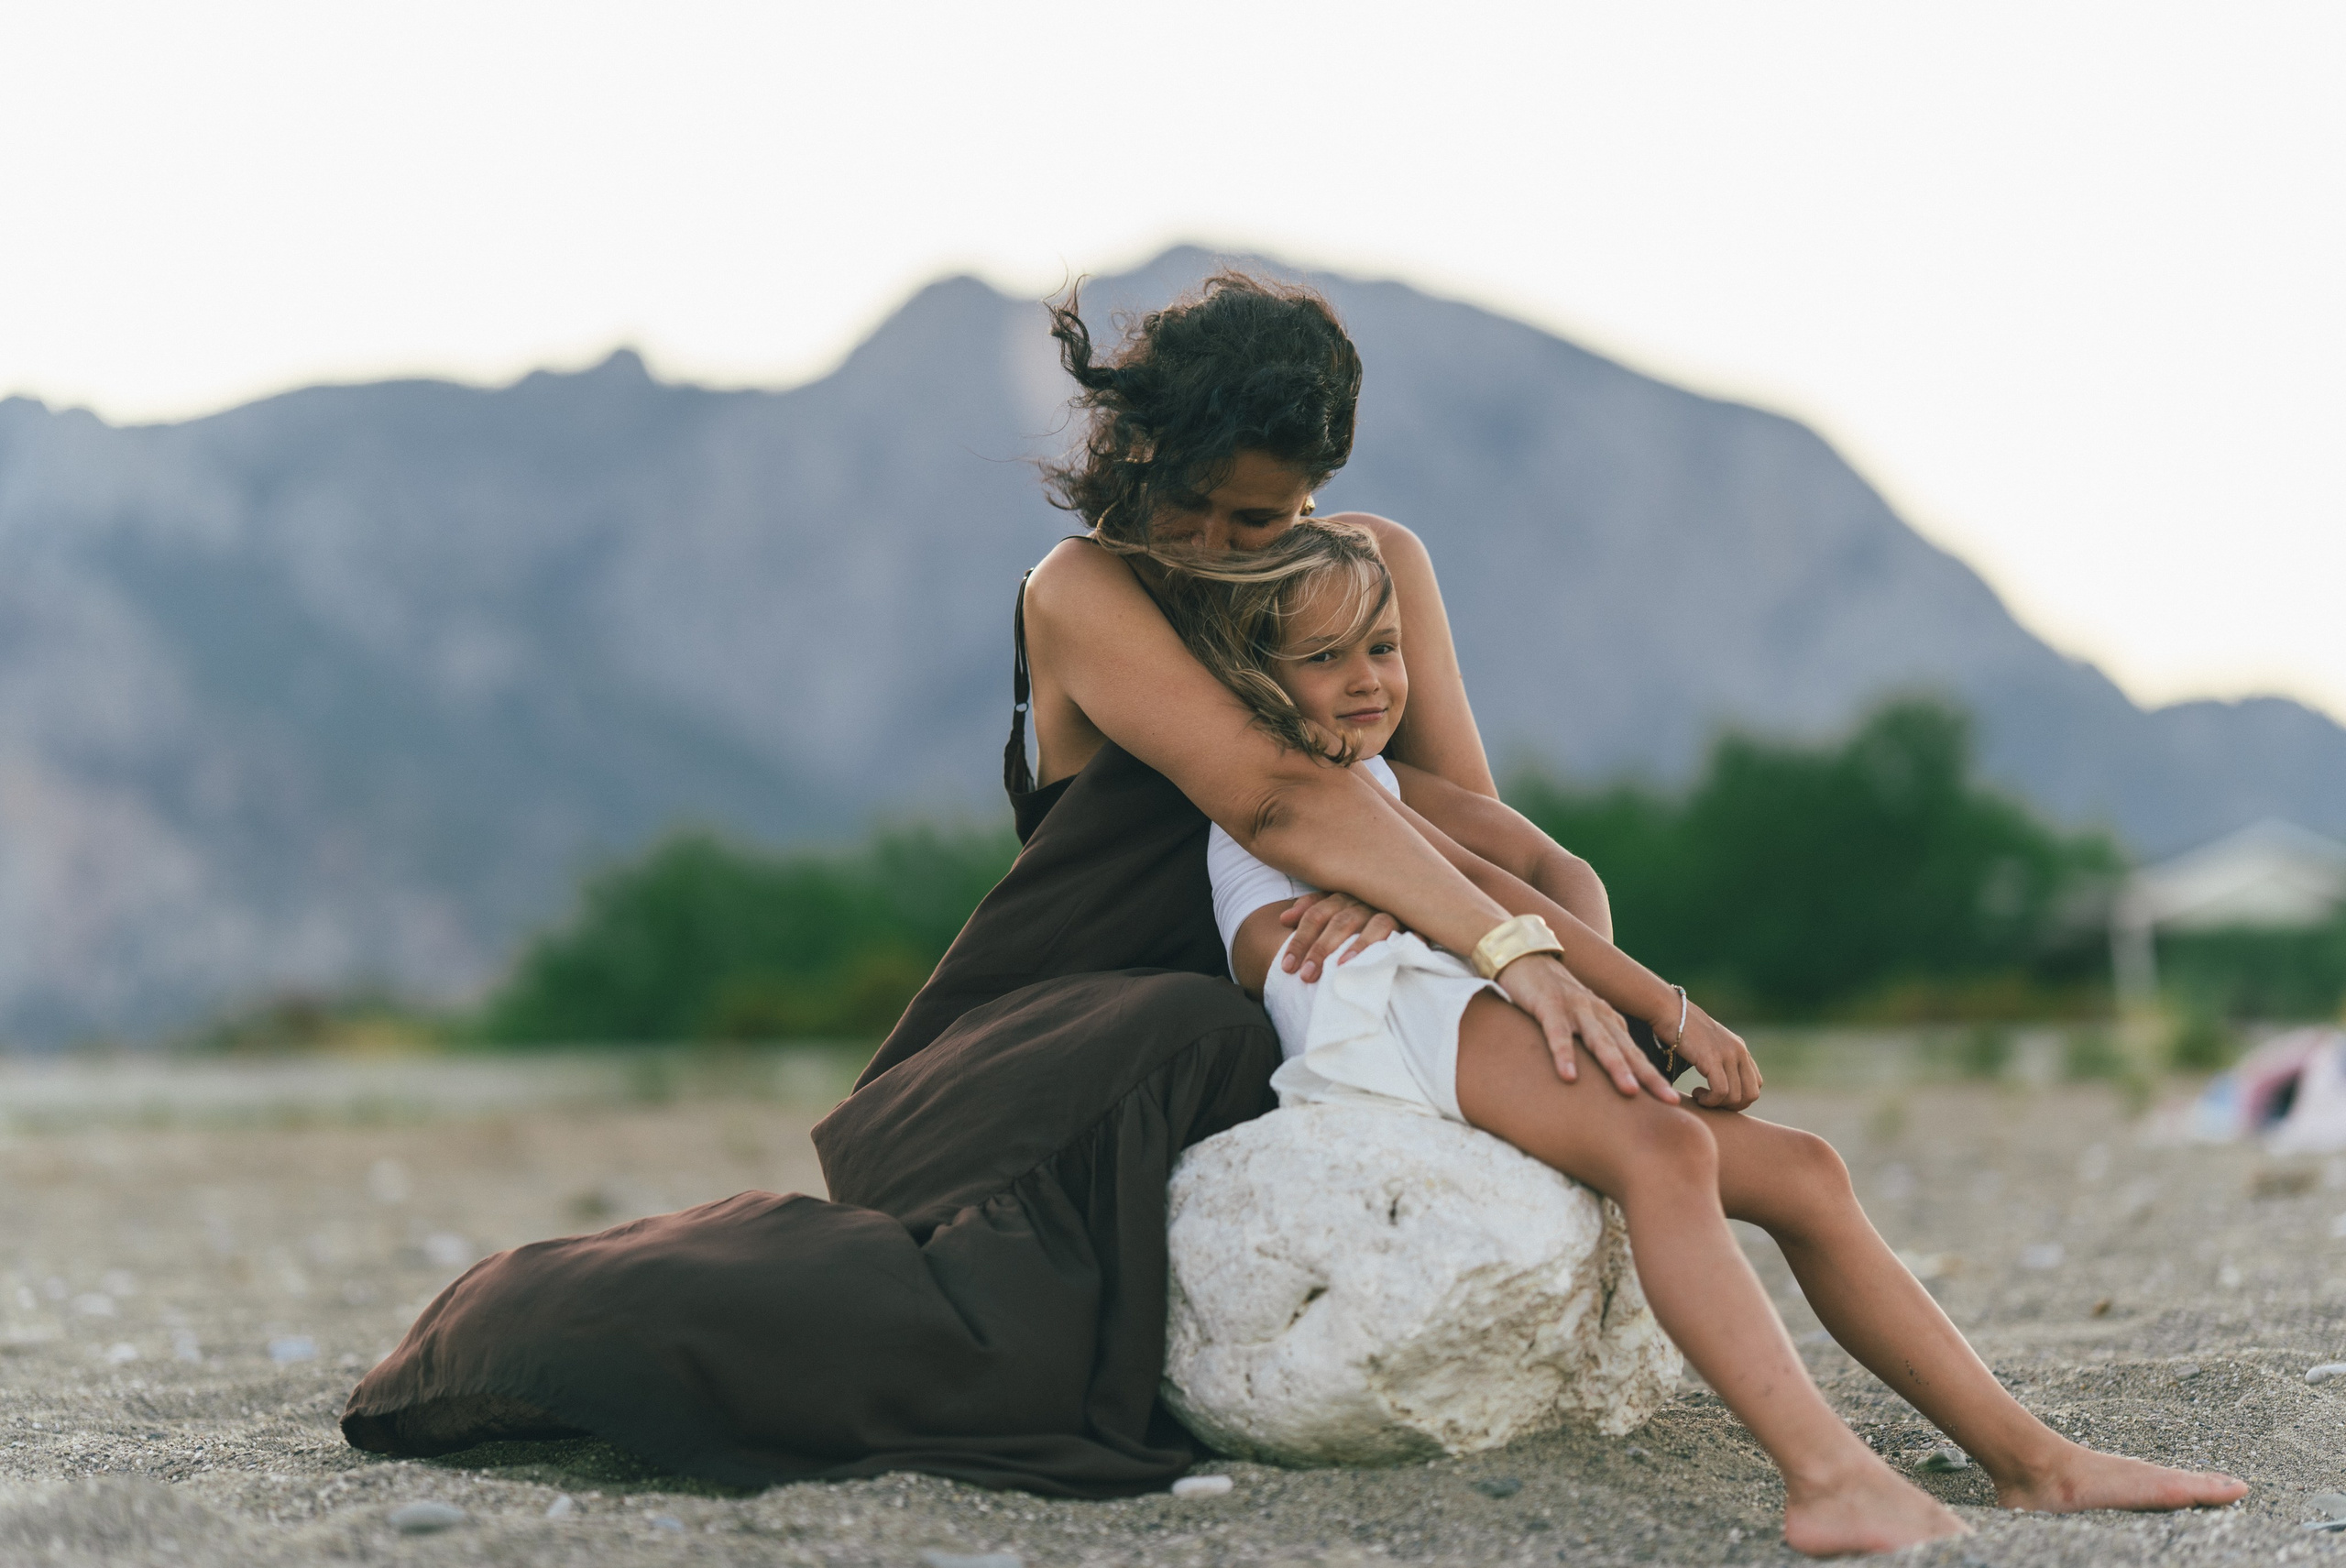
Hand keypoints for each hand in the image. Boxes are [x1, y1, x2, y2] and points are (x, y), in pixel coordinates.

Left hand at [1278, 892, 1402, 982]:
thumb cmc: (1363, 911)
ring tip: (1341, 967)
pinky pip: (1411, 931)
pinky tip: (1388, 956)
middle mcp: (1367, 900)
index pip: (1316, 914)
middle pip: (1340, 920)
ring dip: (1358, 945)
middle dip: (1321, 948)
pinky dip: (1402, 941)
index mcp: (1344, 896)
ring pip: (1374, 923)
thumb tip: (1283, 919)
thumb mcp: (1336, 907)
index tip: (1287, 967)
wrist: (1412, 898)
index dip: (1300, 940)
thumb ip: (1312, 911)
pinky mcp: (1416, 922)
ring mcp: (1393, 909)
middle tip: (1306, 976)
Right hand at [1498, 954, 1677, 1102]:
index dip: (1654, 1077)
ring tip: (1630, 1091)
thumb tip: (1601, 1077)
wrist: (1525, 956)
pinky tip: (1569, 1076)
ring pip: (1600, 1041)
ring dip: (1616, 1066)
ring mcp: (1575, 1008)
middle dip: (1649, 1076)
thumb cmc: (1550, 995)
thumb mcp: (1577, 1020)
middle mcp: (1598, 1013)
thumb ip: (1590, 1043)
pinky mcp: (1549, 1005)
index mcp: (1607, 1019)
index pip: (1635, 1053)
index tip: (1673, 1101)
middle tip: (1670, 1100)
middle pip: (1627, 1050)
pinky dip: (1565, 1054)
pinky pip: (1558, 1033)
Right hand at [1670, 1004, 1762, 1110]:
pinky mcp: (1712, 1059)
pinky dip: (1710, 1101)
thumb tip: (1719, 1076)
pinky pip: (1721, 1091)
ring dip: (1718, 1104)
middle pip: (1752, 1093)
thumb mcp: (1708, 1042)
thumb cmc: (1681, 1028)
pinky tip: (1696, 1095)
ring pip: (1736, 1096)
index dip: (1740, 1097)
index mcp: (1740, 1048)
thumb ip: (1719, 1056)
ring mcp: (1727, 1054)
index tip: (1719, 1097)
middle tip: (1712, 1103)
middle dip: (1733, 1106)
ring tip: (1700, 1097)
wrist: (1669, 1010)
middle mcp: (1738, 1051)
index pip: (1756, 1083)